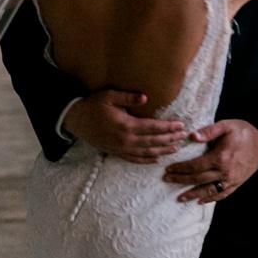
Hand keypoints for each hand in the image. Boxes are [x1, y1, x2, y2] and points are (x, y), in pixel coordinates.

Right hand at [63, 90, 187, 162]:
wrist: (74, 119)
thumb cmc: (93, 105)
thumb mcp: (109, 96)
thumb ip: (128, 97)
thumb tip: (146, 98)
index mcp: (127, 125)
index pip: (153, 128)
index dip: (169, 128)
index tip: (181, 126)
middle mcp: (126, 140)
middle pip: (154, 141)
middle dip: (170, 139)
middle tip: (184, 137)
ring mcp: (120, 148)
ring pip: (146, 152)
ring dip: (162, 151)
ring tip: (176, 149)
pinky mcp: (115, 152)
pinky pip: (134, 159)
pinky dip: (146, 160)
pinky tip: (156, 160)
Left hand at [163, 118, 257, 202]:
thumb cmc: (245, 131)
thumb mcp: (227, 125)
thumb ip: (209, 131)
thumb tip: (192, 136)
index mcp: (220, 157)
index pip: (195, 166)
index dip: (180, 168)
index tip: (168, 169)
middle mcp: (225, 172)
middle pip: (198, 179)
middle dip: (181, 180)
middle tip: (167, 180)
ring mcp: (232, 179)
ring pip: (208, 191)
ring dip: (193, 195)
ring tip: (180, 198)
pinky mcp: (238, 183)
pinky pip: (222, 194)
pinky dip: (211, 199)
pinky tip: (201, 201)